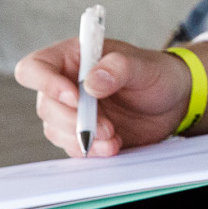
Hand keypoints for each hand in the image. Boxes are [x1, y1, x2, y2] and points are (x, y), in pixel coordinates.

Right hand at [15, 37, 192, 156]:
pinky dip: (91, 150)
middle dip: (75, 120)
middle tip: (107, 126)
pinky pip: (72, 146)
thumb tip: (92, 82)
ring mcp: (71, 111)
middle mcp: (64, 84)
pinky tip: (113, 145)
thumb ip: (118, 68)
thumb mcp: (143, 66)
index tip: (75, 97)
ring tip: (115, 137)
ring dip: (83, 138)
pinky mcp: (82, 133)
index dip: (46, 84)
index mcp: (71, 58)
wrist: (173, 101)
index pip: (34, 69)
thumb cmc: (156, 74)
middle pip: (46, 106)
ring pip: (56, 130)